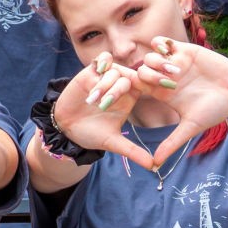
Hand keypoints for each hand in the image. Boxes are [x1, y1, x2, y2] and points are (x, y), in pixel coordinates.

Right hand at [50, 54, 156, 170]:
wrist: (66, 128)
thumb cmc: (91, 134)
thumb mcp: (112, 142)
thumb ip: (132, 151)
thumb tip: (153, 166)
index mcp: (130, 99)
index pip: (145, 85)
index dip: (153, 83)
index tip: (161, 86)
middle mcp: (120, 86)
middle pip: (129, 78)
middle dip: (117, 90)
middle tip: (103, 105)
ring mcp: (106, 77)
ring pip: (115, 70)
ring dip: (104, 84)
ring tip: (92, 101)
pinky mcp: (91, 72)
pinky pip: (103, 60)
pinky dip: (102, 63)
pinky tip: (97, 71)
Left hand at [130, 38, 227, 164]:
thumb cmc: (215, 110)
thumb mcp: (191, 127)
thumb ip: (172, 142)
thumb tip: (156, 164)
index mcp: (163, 94)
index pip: (138, 88)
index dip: (132, 88)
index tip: (138, 92)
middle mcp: (165, 78)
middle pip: (141, 71)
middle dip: (147, 76)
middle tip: (164, 84)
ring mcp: (174, 63)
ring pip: (150, 56)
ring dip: (156, 62)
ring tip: (174, 73)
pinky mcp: (185, 51)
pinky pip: (163, 42)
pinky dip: (160, 45)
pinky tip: (169, 52)